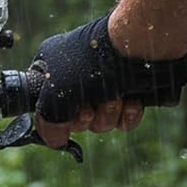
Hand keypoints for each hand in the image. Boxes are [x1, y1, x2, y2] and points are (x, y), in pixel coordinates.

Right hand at [31, 14, 186, 147]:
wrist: (143, 46)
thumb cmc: (94, 63)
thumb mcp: (56, 94)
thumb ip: (47, 123)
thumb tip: (54, 140)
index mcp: (51, 66)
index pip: (43, 103)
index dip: (53, 116)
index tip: (62, 119)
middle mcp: (75, 74)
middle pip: (73, 118)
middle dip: (85, 118)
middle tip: (90, 107)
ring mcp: (104, 83)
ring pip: (100, 121)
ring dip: (108, 114)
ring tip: (115, 97)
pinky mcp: (130, 91)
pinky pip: (123, 119)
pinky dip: (127, 114)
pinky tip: (132, 100)